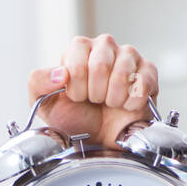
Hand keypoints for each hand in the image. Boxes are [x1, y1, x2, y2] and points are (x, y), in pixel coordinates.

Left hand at [26, 33, 159, 149]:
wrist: (99, 138)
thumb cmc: (74, 118)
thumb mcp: (45, 103)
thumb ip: (38, 82)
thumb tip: (59, 73)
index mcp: (79, 49)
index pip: (77, 61)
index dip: (76, 87)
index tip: (76, 97)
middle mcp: (104, 46)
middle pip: (100, 65)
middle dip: (94, 93)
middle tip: (94, 101)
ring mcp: (129, 56)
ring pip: (122, 75)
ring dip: (112, 99)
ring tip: (109, 103)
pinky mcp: (148, 71)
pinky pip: (142, 85)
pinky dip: (131, 103)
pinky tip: (126, 105)